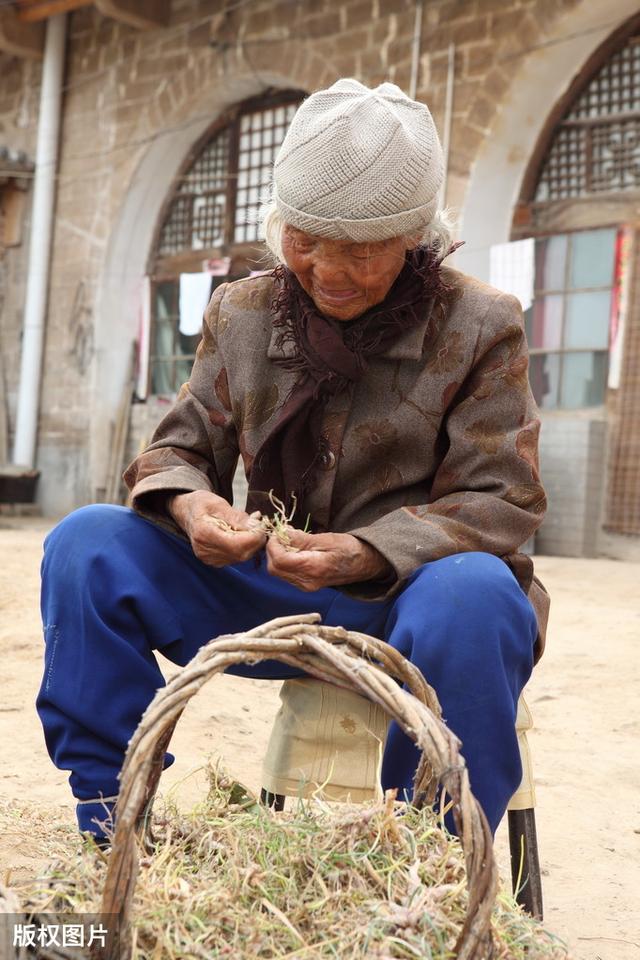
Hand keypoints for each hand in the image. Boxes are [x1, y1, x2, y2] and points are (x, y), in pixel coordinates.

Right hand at [169, 490, 266, 566]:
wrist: (186, 512)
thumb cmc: (201, 504)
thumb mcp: (218, 503)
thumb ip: (236, 516)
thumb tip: (255, 526)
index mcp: (203, 533)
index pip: (237, 544)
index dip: (254, 536)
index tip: (261, 523)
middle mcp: (205, 550)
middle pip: (241, 553)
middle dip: (256, 539)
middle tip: (259, 524)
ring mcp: (208, 558)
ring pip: (241, 557)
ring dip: (252, 543)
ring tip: (251, 526)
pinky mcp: (213, 561)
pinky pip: (236, 557)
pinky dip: (245, 547)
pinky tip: (243, 534)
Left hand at [266, 528, 391, 591]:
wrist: (363, 564)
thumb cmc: (348, 549)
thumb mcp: (325, 538)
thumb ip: (301, 539)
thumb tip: (281, 534)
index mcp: (313, 569)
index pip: (280, 560)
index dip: (273, 544)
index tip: (277, 532)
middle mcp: (307, 582)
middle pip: (274, 569)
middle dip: (272, 550)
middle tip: (280, 535)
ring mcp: (305, 586)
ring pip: (277, 572)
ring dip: (276, 555)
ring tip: (287, 541)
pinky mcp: (304, 585)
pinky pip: (285, 574)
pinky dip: (282, 561)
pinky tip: (292, 550)